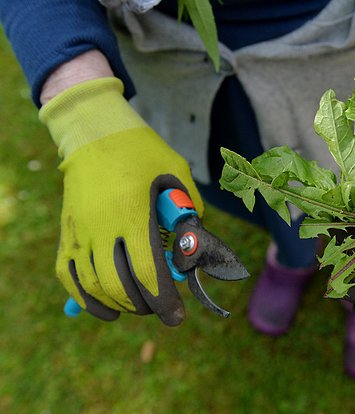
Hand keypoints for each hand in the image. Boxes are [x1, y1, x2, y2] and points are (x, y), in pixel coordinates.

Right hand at [40, 77, 203, 325]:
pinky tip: (106, 309)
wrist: (95, 132)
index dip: (163, 300)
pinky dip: (85, 299)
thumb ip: (189, 213)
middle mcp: (99, 227)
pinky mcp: (66, 232)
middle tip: (163, 309)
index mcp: (131, 212)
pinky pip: (68, 275)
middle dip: (145, 306)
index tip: (176, 316)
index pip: (146, 272)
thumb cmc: (143, 152)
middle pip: (119, 286)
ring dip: (120, 304)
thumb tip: (193, 254)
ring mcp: (77, 231)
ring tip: (141, 306)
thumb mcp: (177, 174)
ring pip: (93, 286)